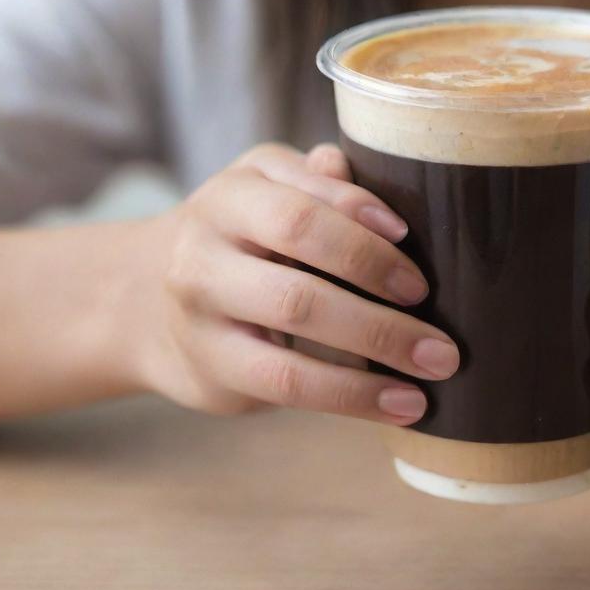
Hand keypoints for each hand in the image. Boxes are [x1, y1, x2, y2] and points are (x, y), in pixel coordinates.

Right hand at [134, 142, 458, 422]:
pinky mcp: (212, 368)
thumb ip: (317, 184)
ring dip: (377, 351)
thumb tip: (371, 193)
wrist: (145, 302)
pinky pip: (288, 384)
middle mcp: (206, 250)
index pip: (302, 209)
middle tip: (443, 335)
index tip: (414, 247)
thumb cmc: (239, 238)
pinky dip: (353, 396)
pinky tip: (402, 404)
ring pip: (293, 329)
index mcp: (233, 196)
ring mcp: (203, 312)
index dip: (362, 225)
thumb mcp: (267, 191)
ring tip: (435, 369)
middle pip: (299, 274)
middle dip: (381, 306)